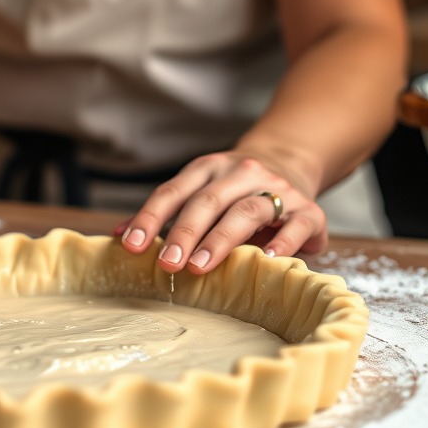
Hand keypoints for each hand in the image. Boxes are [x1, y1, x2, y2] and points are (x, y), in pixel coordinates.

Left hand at [114, 151, 327, 272]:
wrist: (290, 160)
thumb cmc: (234, 190)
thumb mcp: (199, 190)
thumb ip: (166, 214)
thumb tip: (118, 236)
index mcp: (207, 169)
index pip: (172, 192)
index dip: (149, 218)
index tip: (130, 245)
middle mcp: (240, 173)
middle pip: (207, 202)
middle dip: (183, 234)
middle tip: (167, 263)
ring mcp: (276, 189)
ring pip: (247, 211)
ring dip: (221, 239)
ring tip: (201, 267)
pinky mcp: (308, 209)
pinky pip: (296, 224)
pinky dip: (282, 242)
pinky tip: (266, 260)